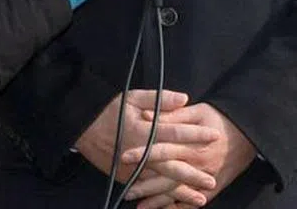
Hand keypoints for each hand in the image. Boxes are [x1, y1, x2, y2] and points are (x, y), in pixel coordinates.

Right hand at [75, 90, 218, 205]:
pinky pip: (147, 191)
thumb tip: (185, 99)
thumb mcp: (132, 97)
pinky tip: (176, 203)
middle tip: (212, 180)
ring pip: (161, 183)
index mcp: (145, 131)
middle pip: (172, 166)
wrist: (82, 128)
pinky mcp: (125, 178)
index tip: (215, 136)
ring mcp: (132, 169)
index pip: (177, 133)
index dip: (197, 134)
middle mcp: (140, 153)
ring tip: (200, 199)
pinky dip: (162, 199)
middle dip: (194, 175)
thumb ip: (159, 99)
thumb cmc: (109, 110)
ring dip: (181, 192)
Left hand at [122, 104, 255, 208]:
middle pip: (166, 177)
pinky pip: (193, 201)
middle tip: (127, 191)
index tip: (124, 156)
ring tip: (139, 206)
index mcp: (192, 144)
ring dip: (158, 201)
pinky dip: (177, 207)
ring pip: (178, 193)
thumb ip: (172, 116)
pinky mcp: (213, 188)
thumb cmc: (220, 119)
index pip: (161, 150)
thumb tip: (147, 116)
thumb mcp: (197, 112)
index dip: (142, 153)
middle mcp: (197, 164)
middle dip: (145, 185)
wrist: (249, 135)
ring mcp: (205, 179)